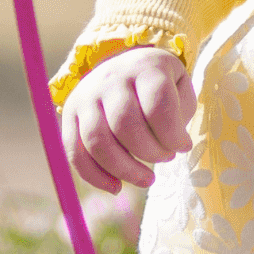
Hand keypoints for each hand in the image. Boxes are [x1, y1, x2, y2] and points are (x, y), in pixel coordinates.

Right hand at [62, 47, 196, 192]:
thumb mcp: (179, 86)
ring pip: (98, 141)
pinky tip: (116, 187)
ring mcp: (86, 96)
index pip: (157, 105)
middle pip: (125, 124)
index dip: (173, 135)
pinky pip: (74, 152)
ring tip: (147, 179)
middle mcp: (110, 78)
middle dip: (151, 153)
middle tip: (166, 158)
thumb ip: (180, 112)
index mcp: (144, 67)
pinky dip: (94, 177)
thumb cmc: (158, 84)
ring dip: (125, 170)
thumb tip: (176, 146)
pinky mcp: (69, 115)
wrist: (124, 66)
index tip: (184, 146)